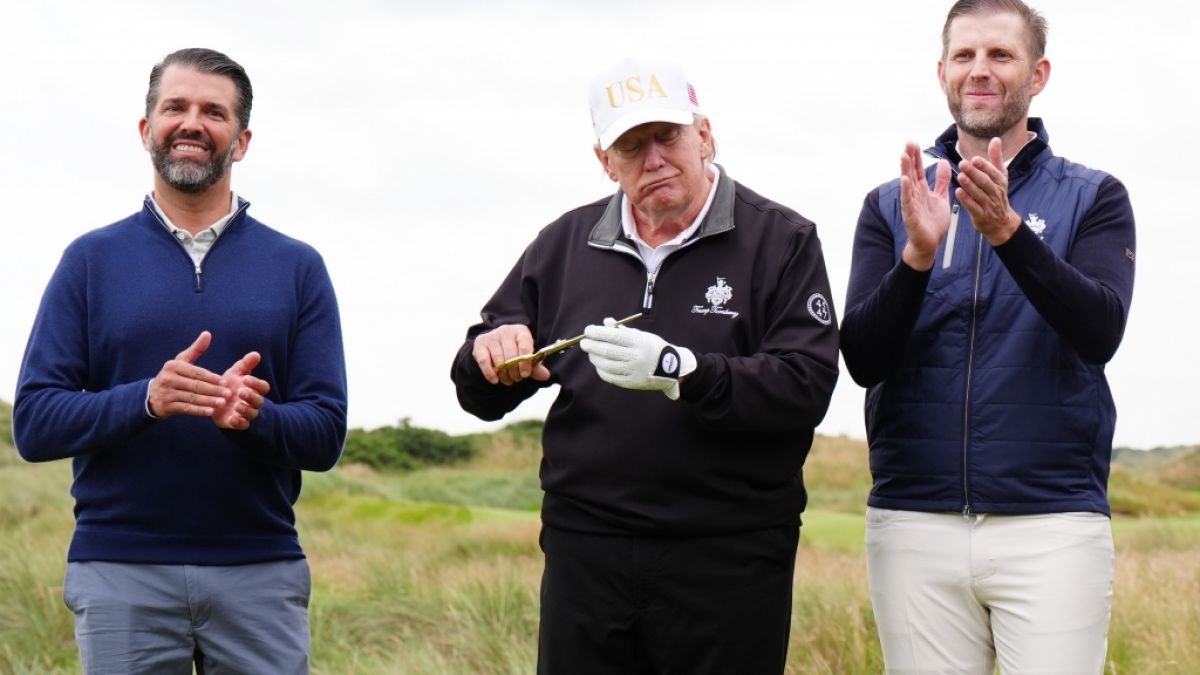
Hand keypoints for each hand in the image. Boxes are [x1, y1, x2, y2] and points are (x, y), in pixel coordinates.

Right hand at [148, 331, 230, 417]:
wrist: (151, 395)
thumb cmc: (172, 375)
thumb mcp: (181, 361)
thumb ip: (196, 349)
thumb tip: (208, 334)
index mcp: (173, 366)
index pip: (197, 372)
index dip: (212, 377)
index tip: (226, 382)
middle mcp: (168, 379)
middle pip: (196, 386)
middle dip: (214, 390)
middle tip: (228, 393)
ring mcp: (167, 393)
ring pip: (192, 398)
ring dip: (209, 401)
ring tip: (223, 403)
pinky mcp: (167, 406)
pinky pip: (186, 409)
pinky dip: (199, 410)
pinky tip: (210, 412)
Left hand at [213, 351, 270, 430]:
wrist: (219, 403)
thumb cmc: (230, 386)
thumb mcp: (236, 374)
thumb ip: (245, 364)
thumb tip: (256, 354)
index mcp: (255, 389)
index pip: (263, 387)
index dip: (256, 384)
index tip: (246, 379)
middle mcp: (253, 402)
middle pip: (259, 401)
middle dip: (251, 396)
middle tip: (241, 392)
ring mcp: (247, 413)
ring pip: (252, 413)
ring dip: (245, 409)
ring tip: (237, 405)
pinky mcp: (239, 423)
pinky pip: (243, 425)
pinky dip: (239, 422)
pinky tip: (232, 418)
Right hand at [473, 324, 551, 385]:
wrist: (496, 344)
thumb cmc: (516, 351)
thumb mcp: (527, 356)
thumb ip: (535, 366)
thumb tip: (546, 375)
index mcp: (521, 331)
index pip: (524, 345)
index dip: (525, 361)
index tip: (525, 374)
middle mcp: (506, 331)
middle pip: (511, 354)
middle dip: (514, 371)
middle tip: (517, 379)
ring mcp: (492, 336)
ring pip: (498, 359)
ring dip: (504, 374)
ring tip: (508, 380)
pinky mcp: (480, 344)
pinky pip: (484, 361)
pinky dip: (489, 373)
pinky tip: (495, 380)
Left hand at [580, 318, 695, 399]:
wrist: (672, 369)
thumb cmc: (654, 348)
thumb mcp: (642, 335)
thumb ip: (623, 330)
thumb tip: (606, 322)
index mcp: (639, 342)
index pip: (613, 336)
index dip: (598, 333)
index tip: (588, 330)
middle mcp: (636, 357)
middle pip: (607, 351)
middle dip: (592, 345)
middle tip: (584, 342)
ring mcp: (633, 371)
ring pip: (606, 365)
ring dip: (594, 358)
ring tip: (591, 353)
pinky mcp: (631, 383)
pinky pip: (610, 377)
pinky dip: (601, 370)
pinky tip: (598, 365)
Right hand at [899, 142, 951, 270]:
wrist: (930, 244)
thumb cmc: (933, 222)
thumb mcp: (941, 197)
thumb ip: (941, 181)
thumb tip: (943, 162)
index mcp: (921, 190)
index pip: (917, 170)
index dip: (916, 157)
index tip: (913, 143)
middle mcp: (914, 195)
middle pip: (911, 173)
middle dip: (909, 158)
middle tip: (908, 143)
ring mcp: (911, 205)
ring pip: (907, 184)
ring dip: (905, 170)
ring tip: (904, 156)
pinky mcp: (911, 216)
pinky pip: (908, 201)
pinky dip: (906, 190)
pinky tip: (905, 180)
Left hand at [957, 137, 1020, 245]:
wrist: (1001, 222)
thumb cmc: (997, 195)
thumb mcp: (1000, 176)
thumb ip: (996, 158)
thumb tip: (996, 139)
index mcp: (1000, 182)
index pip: (992, 172)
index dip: (984, 165)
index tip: (974, 159)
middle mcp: (995, 192)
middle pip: (985, 182)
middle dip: (974, 173)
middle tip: (962, 164)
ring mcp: (988, 205)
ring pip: (978, 194)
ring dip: (969, 185)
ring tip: (960, 176)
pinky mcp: (981, 215)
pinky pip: (973, 207)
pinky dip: (966, 200)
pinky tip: (958, 192)